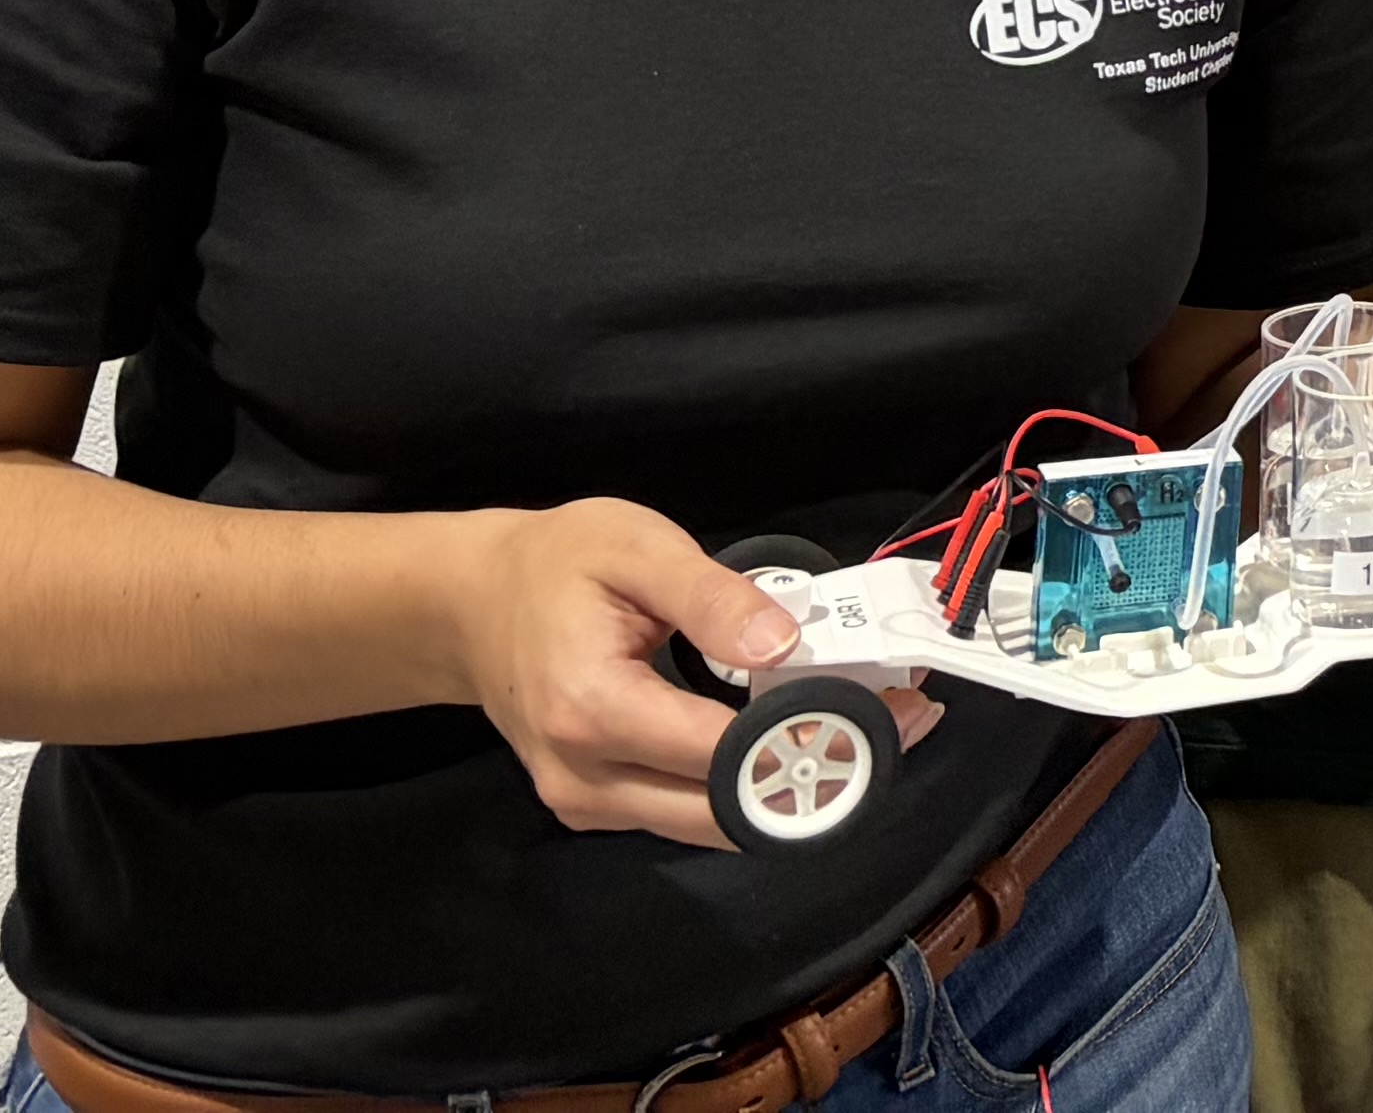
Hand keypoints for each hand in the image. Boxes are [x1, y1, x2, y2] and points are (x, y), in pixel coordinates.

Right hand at [442, 497, 925, 847]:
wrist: (471, 608)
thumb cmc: (555, 566)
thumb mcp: (636, 548)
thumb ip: (713, 596)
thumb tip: (785, 644)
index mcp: (592, 708)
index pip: (720, 754)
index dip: (810, 740)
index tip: (888, 712)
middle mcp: (585, 776)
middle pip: (723, 812)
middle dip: (820, 774)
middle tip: (901, 722)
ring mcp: (587, 803)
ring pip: (710, 825)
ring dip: (791, 786)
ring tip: (866, 724)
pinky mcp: (596, 807)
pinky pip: (686, 813)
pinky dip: (747, 786)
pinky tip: (798, 736)